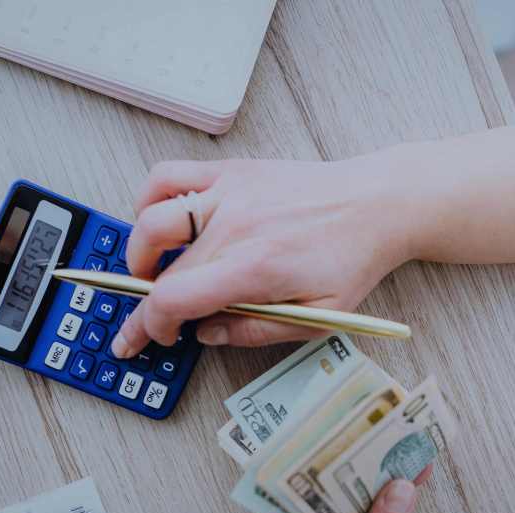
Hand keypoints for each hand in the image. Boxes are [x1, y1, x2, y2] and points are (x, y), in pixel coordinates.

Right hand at [110, 154, 414, 354]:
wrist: (376, 204)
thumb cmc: (352, 259)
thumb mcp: (317, 318)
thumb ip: (255, 332)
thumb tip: (207, 333)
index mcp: (254, 267)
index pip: (172, 299)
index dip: (148, 327)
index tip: (146, 339)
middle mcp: (234, 226)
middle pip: (158, 269)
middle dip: (143, 304)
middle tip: (152, 319)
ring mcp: (228, 193)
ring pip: (150, 220)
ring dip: (138, 252)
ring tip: (153, 272)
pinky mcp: (231, 171)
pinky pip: (167, 176)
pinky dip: (149, 199)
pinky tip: (160, 222)